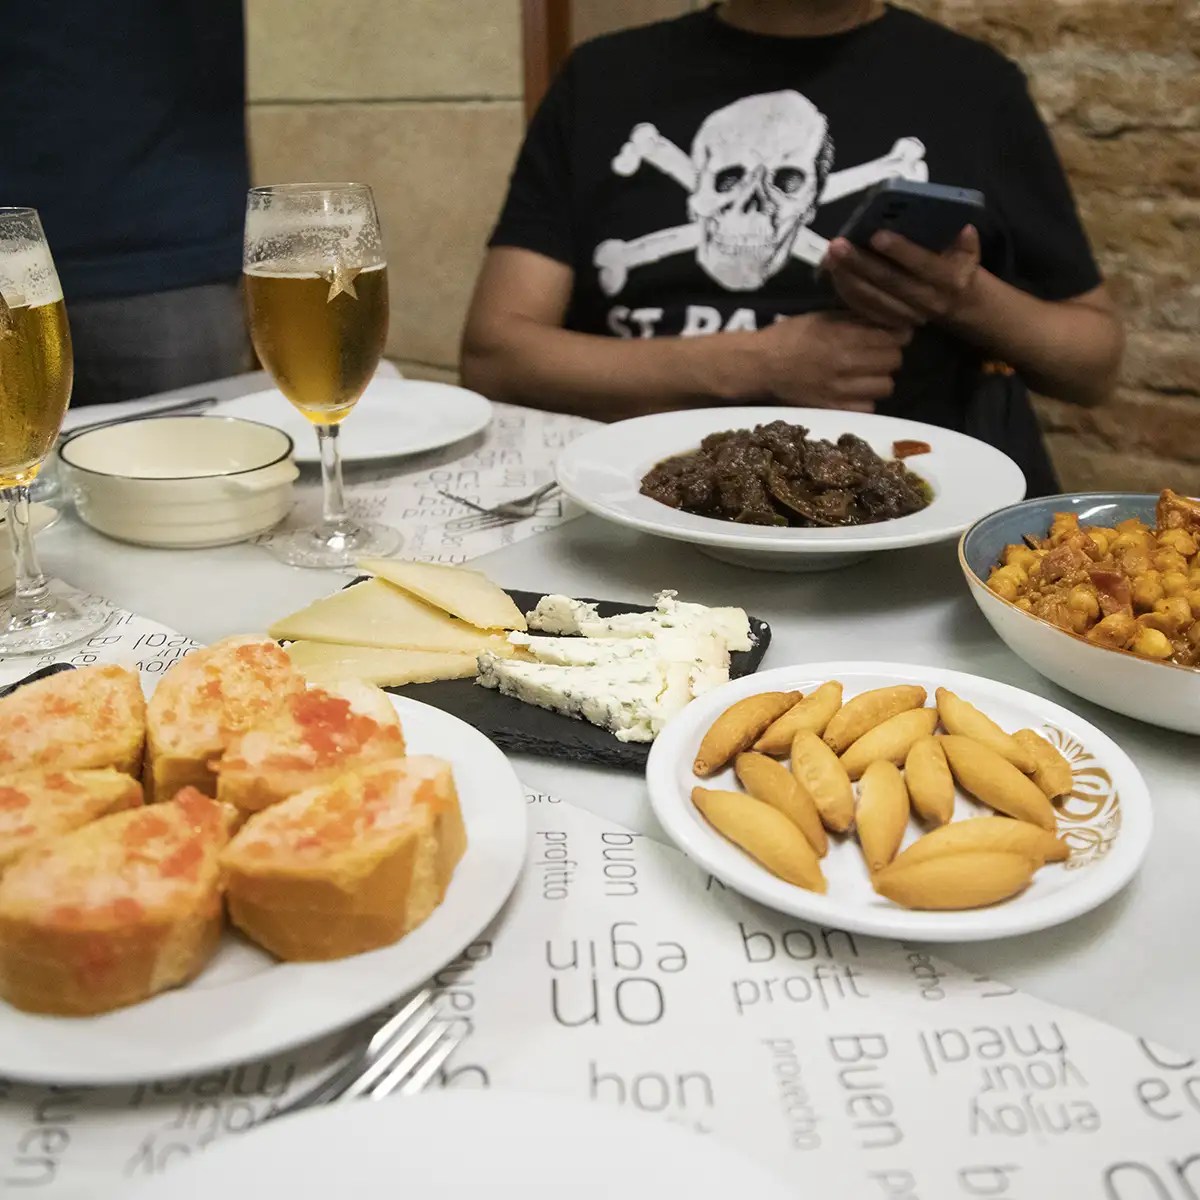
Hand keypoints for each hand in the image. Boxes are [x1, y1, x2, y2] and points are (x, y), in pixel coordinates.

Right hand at [755, 311, 911, 411]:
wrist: (760, 365)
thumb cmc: (791, 336)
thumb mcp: (824, 317)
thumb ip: (856, 319)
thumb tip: (889, 318)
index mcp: (845, 335)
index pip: (896, 336)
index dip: (898, 333)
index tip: (891, 334)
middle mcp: (848, 363)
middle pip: (895, 361)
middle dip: (889, 355)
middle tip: (876, 354)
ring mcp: (842, 389)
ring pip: (886, 386)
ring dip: (879, 379)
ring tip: (866, 374)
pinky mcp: (834, 409)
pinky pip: (868, 407)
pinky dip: (865, 399)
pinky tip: (854, 391)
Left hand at [823, 225, 981, 329]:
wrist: (956, 305)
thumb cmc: (957, 268)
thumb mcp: (969, 254)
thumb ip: (965, 242)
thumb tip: (964, 229)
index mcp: (948, 280)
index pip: (923, 264)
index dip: (901, 251)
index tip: (876, 235)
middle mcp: (927, 301)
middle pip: (890, 282)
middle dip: (861, 263)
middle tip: (838, 245)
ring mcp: (906, 315)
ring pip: (872, 298)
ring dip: (848, 278)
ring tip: (829, 258)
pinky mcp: (890, 322)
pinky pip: (864, 309)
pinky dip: (846, 292)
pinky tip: (832, 274)